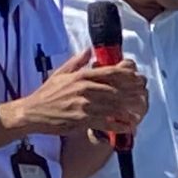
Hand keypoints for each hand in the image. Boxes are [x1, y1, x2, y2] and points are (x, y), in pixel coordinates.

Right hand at [11, 50, 146, 137]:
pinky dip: (119, 125)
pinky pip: (106, 123)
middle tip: (144, 96)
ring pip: (114, 106)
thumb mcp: (61, 73)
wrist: (33, 112)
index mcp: (81, 76)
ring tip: (140, 112)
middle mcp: (84, 88)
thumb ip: (78, 62)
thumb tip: (89, 50)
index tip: (139, 78)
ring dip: (129, 110)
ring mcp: (84, 104)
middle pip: (117, 89)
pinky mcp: (82, 120)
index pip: (110, 72)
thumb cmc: (48, 94)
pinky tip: (128, 127)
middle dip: (133, 93)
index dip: (128, 75)